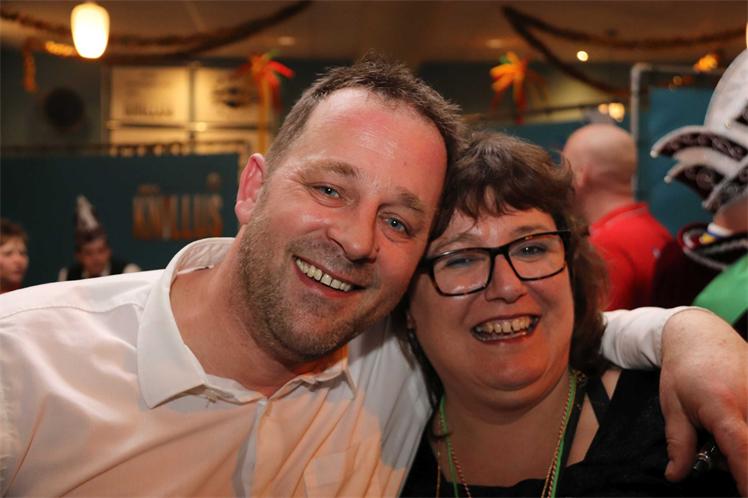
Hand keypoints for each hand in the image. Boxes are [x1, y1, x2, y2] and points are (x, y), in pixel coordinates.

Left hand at [659, 309, 747, 494]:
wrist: (701, 334)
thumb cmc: (683, 369)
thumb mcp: (674, 407)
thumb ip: (679, 444)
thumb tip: (675, 476)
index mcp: (724, 407)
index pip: (743, 453)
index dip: (747, 479)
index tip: (745, 495)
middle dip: (741, 463)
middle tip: (719, 451)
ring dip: (744, 444)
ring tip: (725, 430)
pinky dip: (746, 430)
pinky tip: (734, 421)